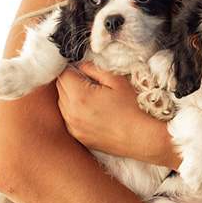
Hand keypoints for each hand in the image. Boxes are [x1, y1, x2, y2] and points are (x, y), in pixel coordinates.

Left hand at [55, 63, 172, 162]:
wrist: (141, 137)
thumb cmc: (132, 108)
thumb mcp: (116, 80)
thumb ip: (93, 69)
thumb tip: (80, 65)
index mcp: (79, 95)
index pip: (63, 74)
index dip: (72, 68)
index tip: (83, 69)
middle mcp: (71, 112)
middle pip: (60, 87)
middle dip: (70, 80)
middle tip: (89, 81)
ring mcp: (73, 127)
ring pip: (61, 103)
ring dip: (70, 96)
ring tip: (91, 97)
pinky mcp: (77, 137)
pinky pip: (67, 118)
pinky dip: (74, 111)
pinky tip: (90, 111)